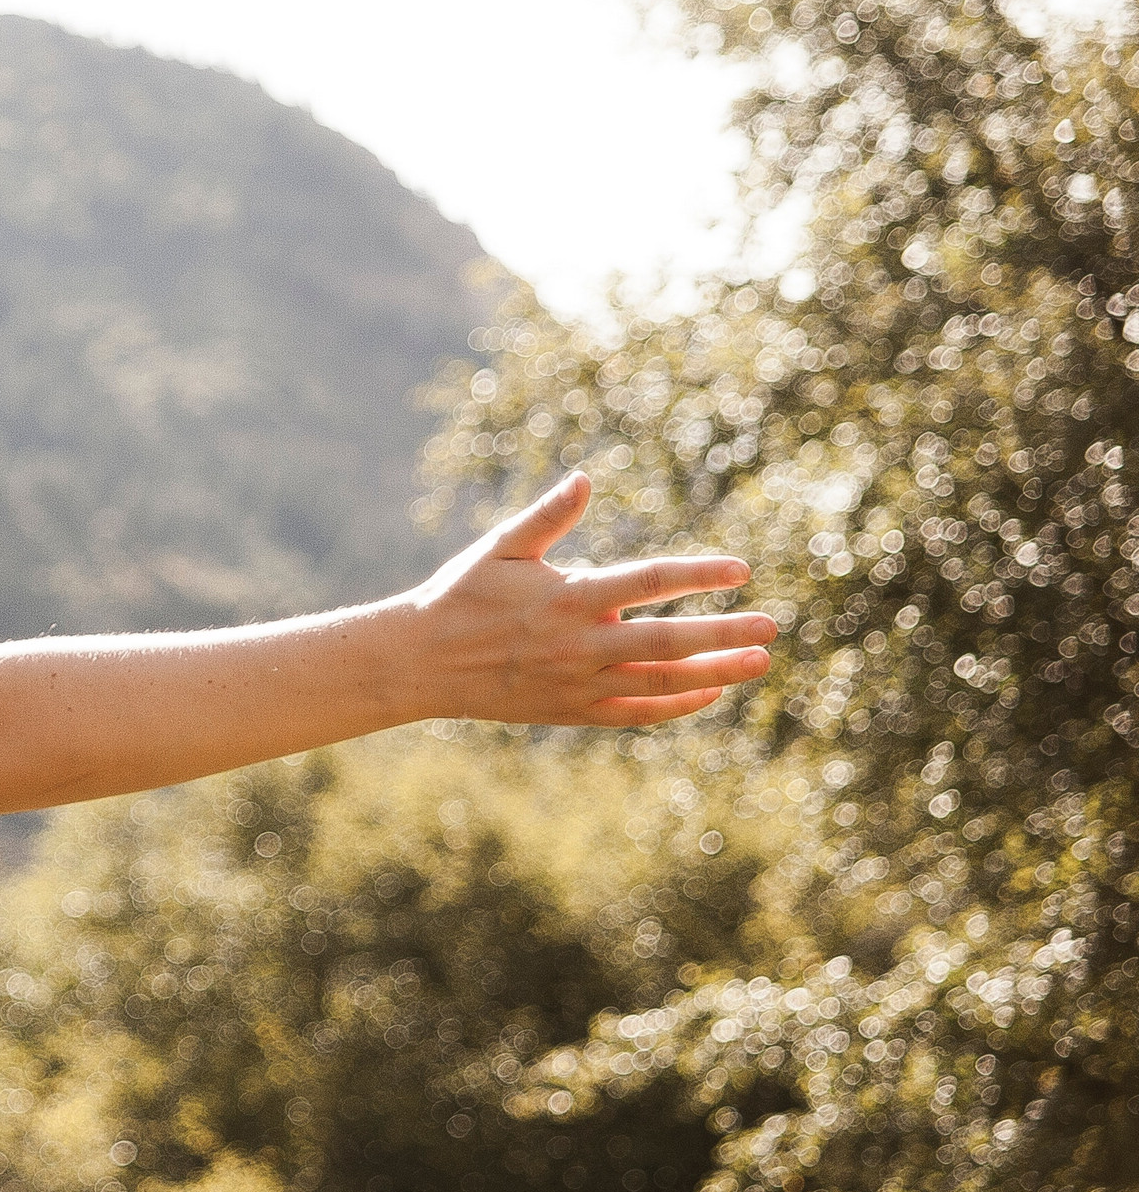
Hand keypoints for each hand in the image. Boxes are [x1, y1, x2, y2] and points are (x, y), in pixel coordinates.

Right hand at [409, 472, 774, 726]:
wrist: (422, 661)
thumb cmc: (462, 595)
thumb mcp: (500, 547)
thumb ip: (548, 516)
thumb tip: (584, 478)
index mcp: (567, 597)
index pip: (649, 582)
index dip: (698, 575)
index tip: (740, 569)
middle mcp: (579, 644)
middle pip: (668, 641)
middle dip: (724, 632)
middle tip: (769, 625)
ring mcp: (579, 683)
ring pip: (661, 682)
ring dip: (715, 672)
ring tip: (758, 662)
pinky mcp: (573, 711)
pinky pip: (638, 713)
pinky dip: (678, 705)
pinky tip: (710, 691)